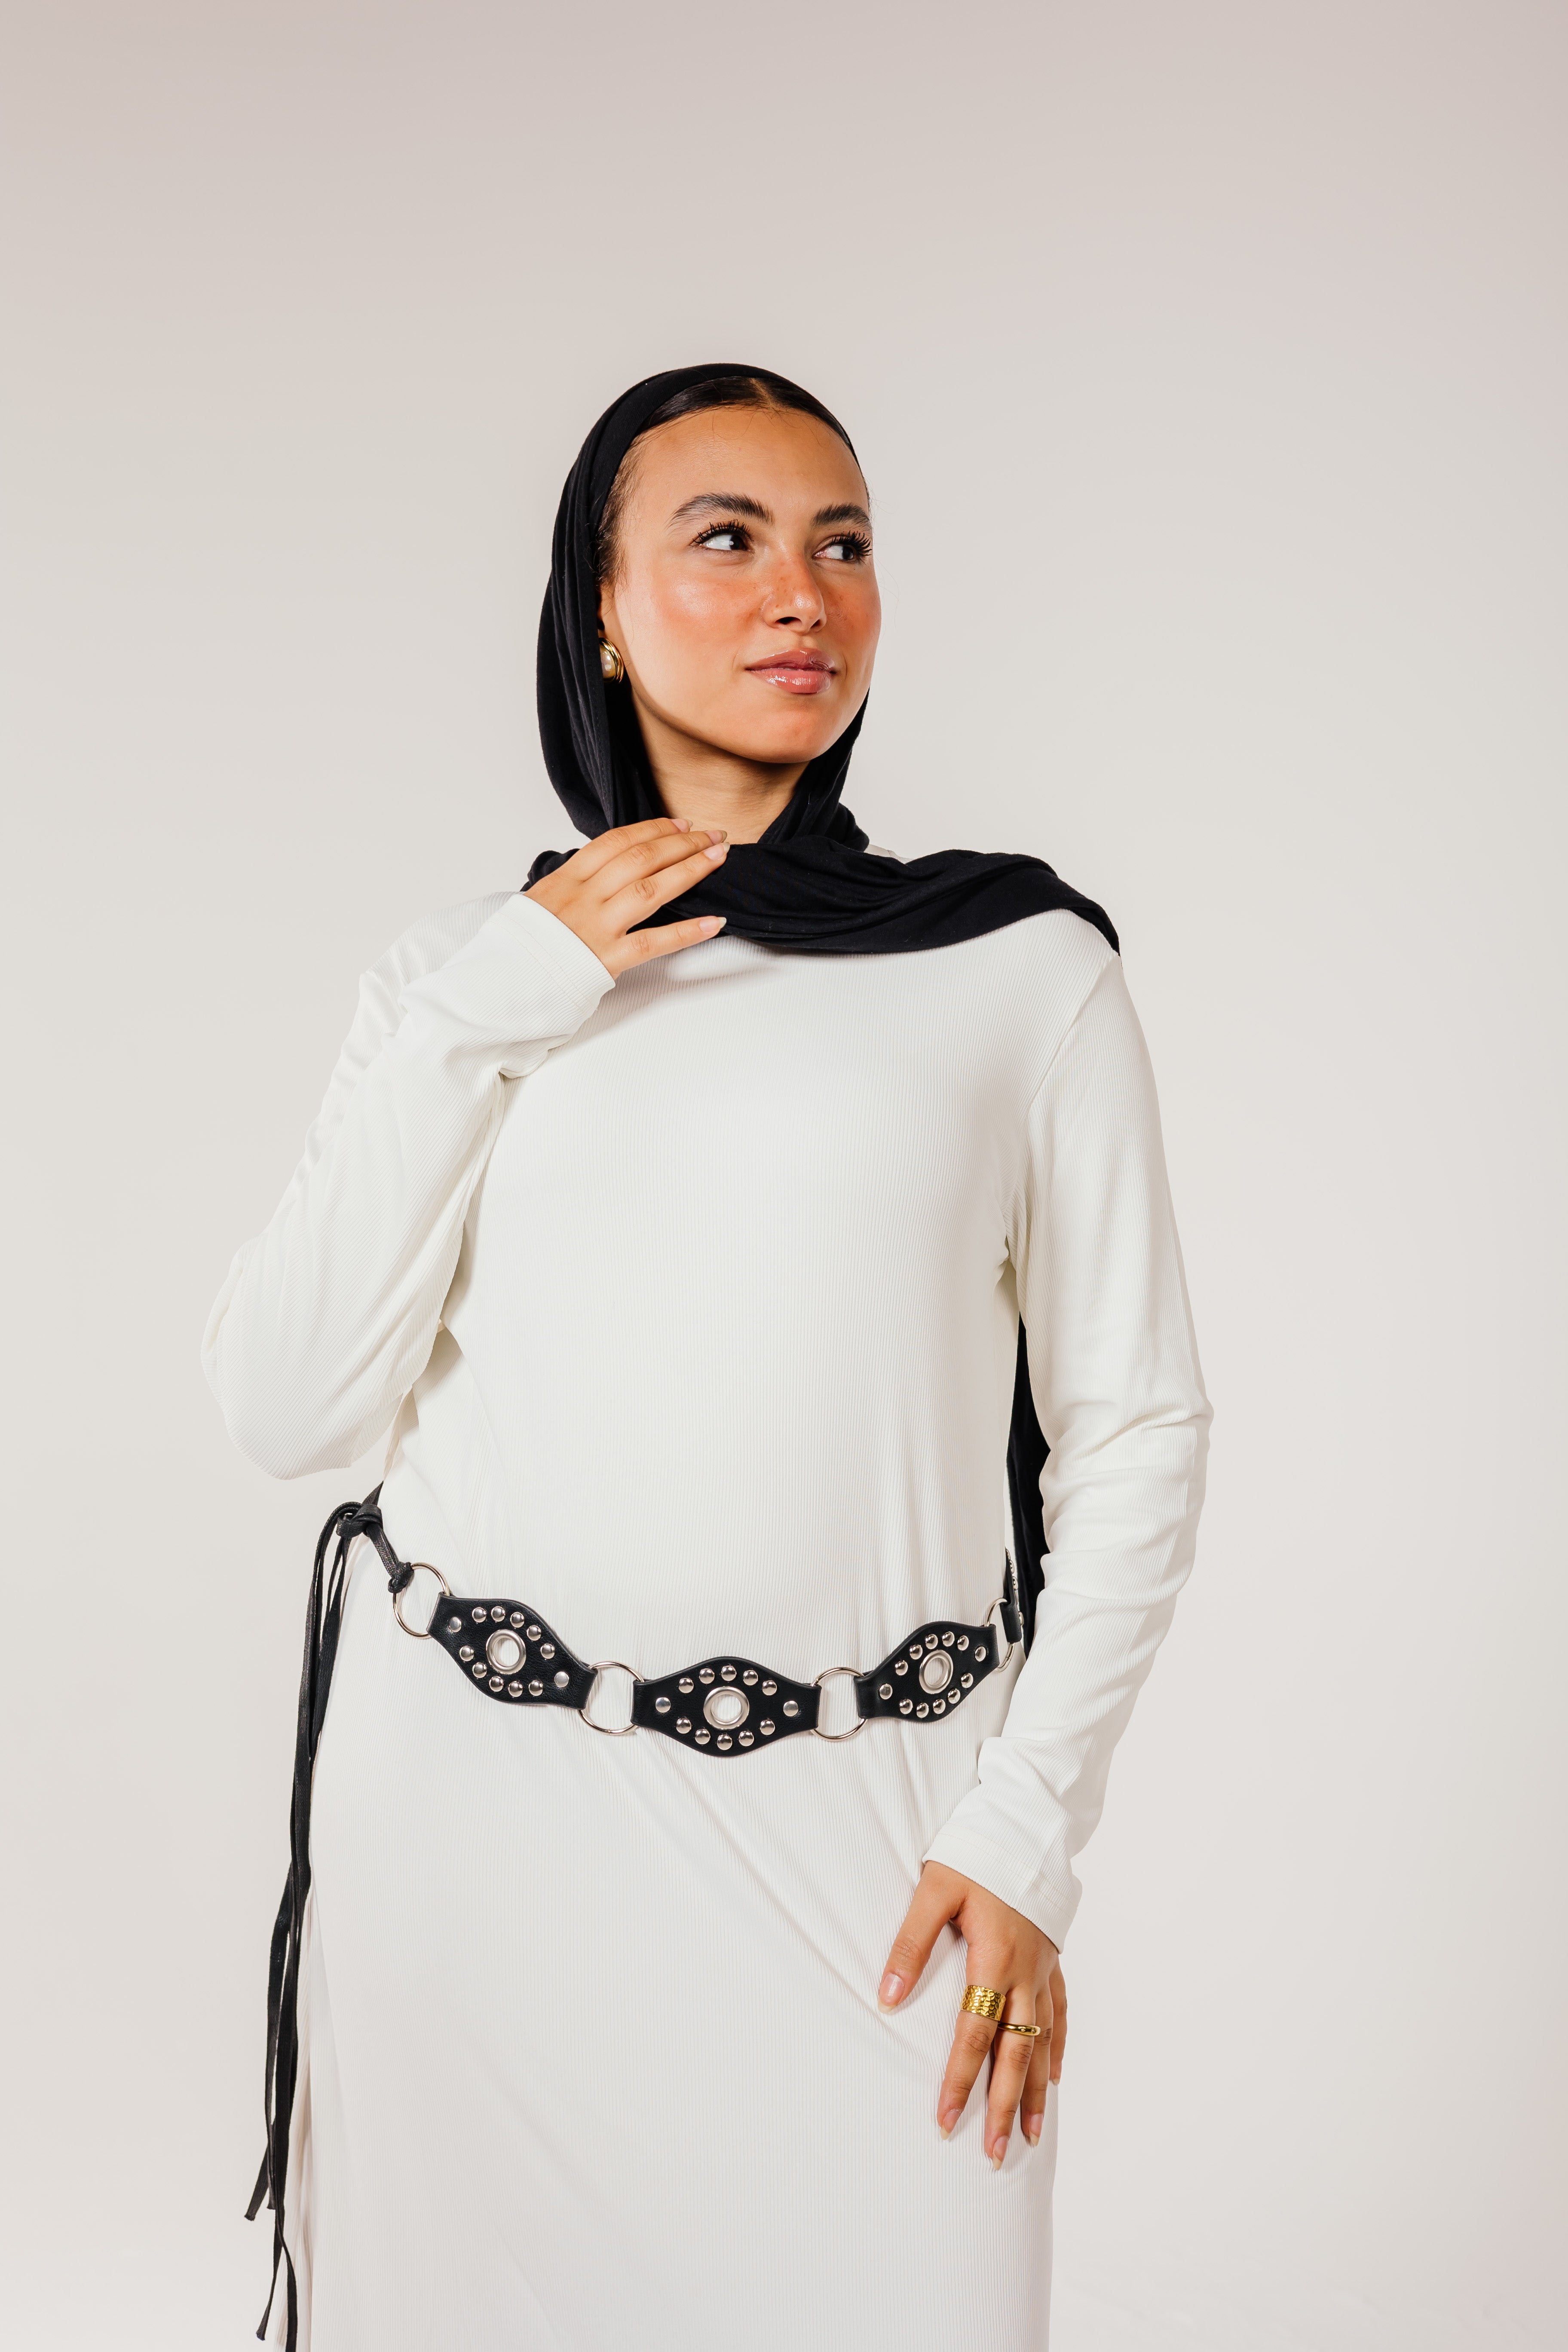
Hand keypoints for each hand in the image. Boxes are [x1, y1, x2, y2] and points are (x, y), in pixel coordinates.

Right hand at [526, 816, 728, 976]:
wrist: (500, 985)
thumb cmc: (522, 947)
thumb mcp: (540, 902)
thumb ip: (573, 885)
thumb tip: (604, 870)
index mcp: (565, 880)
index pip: (615, 842)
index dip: (652, 829)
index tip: (680, 824)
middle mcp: (582, 898)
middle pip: (640, 858)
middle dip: (681, 843)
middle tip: (712, 835)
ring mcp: (595, 928)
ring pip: (650, 889)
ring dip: (689, 870)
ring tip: (717, 858)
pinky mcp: (606, 960)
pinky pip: (654, 942)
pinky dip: (687, 932)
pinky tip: (713, 922)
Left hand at [878, 1861, 1065, 2164]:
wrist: (1025, 1823)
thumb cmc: (974, 1853)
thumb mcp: (933, 1888)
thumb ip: (911, 1942)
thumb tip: (887, 1996)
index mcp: (994, 1958)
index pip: (973, 2035)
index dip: (960, 2081)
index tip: (946, 2122)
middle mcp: (1025, 1973)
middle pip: (1015, 2053)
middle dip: (1002, 2107)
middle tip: (993, 2154)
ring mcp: (1044, 1969)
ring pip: (1042, 2043)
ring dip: (1035, 2092)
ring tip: (1030, 2137)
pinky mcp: (1053, 1959)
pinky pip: (1060, 2015)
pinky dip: (1057, 2048)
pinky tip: (1055, 2077)